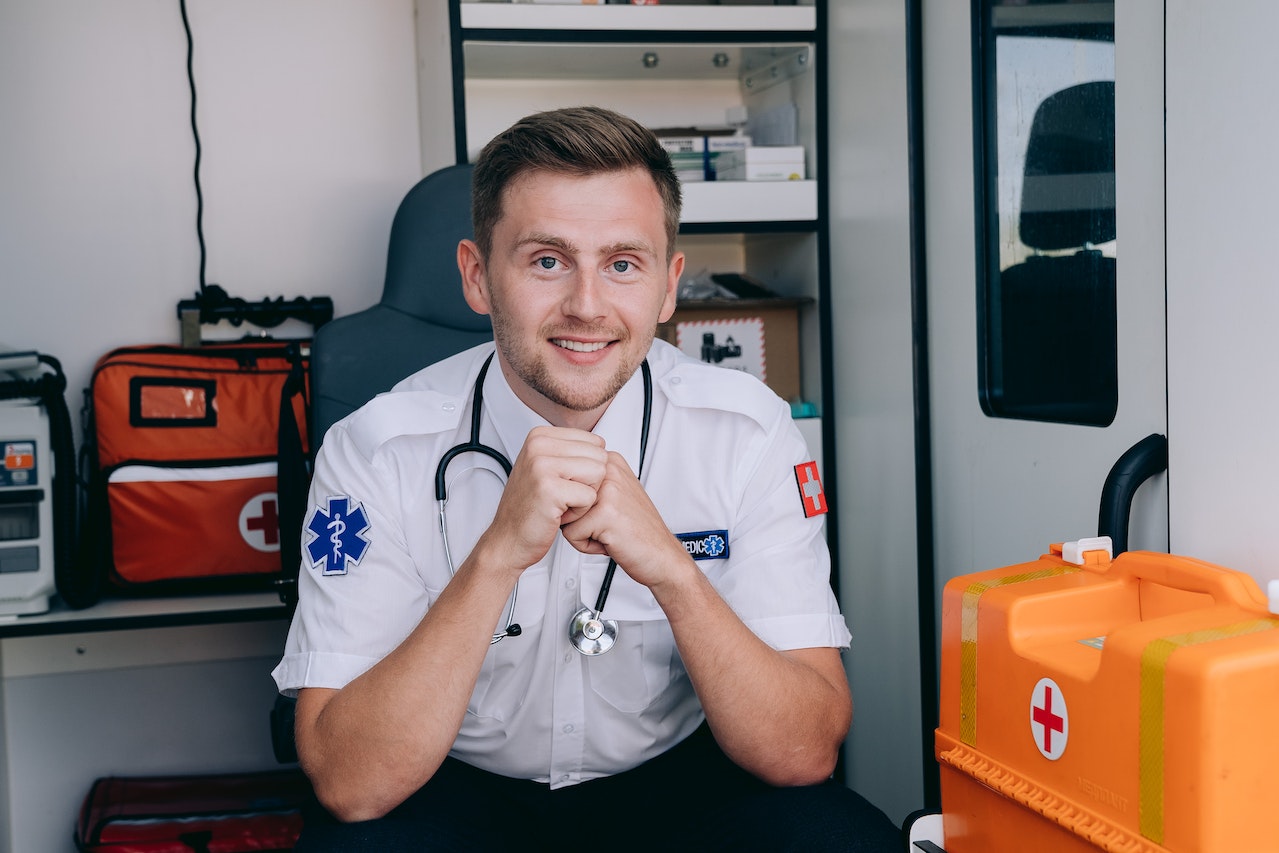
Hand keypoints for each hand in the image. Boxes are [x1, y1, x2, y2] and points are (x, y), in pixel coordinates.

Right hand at [474, 426, 607, 575]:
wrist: (509, 538)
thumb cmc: (531, 507)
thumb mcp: (546, 468)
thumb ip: (569, 451)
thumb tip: (601, 444)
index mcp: (540, 436)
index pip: (595, 442)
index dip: (587, 467)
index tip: (563, 481)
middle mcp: (538, 446)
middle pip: (599, 456)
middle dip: (589, 482)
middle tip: (563, 496)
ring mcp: (542, 466)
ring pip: (598, 473)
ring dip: (586, 496)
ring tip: (562, 504)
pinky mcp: (550, 489)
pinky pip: (590, 496)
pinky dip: (580, 511)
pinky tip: (560, 514)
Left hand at [559, 450, 690, 588]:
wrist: (662, 556)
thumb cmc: (637, 531)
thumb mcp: (615, 495)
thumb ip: (591, 483)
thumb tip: (556, 481)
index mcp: (611, 462)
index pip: (567, 481)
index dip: (578, 505)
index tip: (604, 511)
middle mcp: (610, 472)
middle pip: (564, 496)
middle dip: (577, 518)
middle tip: (606, 524)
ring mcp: (609, 490)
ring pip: (565, 515)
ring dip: (582, 532)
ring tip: (608, 533)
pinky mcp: (605, 513)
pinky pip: (572, 534)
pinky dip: (586, 546)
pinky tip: (609, 541)